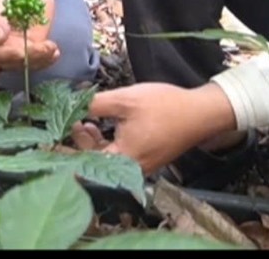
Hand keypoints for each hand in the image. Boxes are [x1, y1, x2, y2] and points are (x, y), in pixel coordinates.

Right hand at [0, 0, 58, 69]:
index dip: (4, 55)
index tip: (20, 50)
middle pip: (6, 60)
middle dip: (25, 58)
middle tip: (42, 49)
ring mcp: (13, 44)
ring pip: (22, 63)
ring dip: (39, 60)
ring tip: (51, 49)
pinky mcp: (30, 45)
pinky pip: (36, 58)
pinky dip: (46, 58)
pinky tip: (54, 51)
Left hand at [69, 82, 238, 175]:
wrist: (200, 112)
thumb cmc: (164, 106)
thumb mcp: (124, 100)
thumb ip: (94, 105)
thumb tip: (71, 104)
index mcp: (124, 159)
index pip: (86, 161)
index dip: (74, 142)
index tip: (68, 122)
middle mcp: (132, 169)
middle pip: (97, 161)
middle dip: (83, 141)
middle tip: (77, 120)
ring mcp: (142, 166)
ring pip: (109, 158)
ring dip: (96, 141)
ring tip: (89, 121)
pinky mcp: (148, 160)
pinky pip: (122, 155)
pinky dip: (111, 142)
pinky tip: (107, 126)